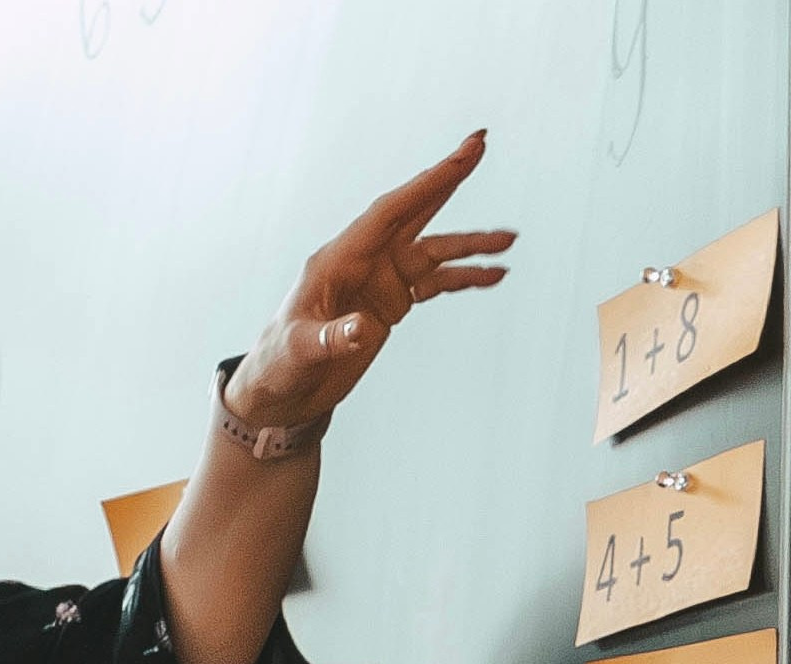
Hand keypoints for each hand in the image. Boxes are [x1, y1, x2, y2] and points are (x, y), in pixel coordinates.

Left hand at [225, 133, 513, 436]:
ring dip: (470, 244)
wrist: (283, 390)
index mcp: (339, 258)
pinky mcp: (392, 303)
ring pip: (433, 250)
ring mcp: (381, 279)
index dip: (425, 184)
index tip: (460, 157)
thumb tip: (361, 330)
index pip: (389, 212)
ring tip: (509, 240)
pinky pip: (435, 283)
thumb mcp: (299, 352)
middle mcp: (365, 259)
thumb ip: (331, 338)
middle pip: (414, 211)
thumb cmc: (280, 364)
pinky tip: (494, 276)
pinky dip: (464, 278)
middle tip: (481, 145)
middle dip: (447, 179)